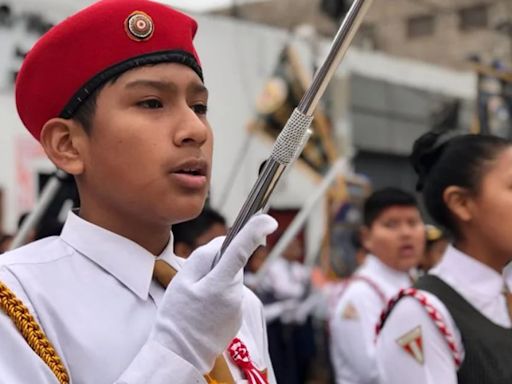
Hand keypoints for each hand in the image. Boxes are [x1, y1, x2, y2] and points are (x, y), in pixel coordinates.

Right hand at [150, 214, 276, 372]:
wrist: (180, 355)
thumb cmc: (177, 316)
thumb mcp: (182, 281)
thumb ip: (203, 256)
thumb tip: (223, 242)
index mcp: (220, 284)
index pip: (241, 250)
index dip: (255, 231)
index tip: (269, 219)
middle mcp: (235, 294)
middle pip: (232, 264)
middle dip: (219, 263)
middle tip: (196, 280)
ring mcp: (239, 307)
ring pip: (231, 279)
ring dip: (218, 280)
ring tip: (198, 299)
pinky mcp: (238, 316)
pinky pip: (230, 294)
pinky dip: (219, 295)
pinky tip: (204, 309)